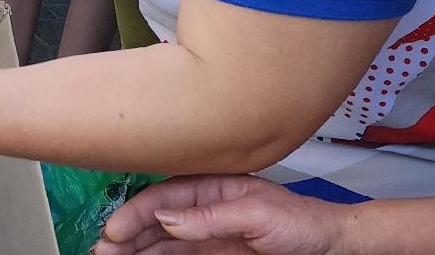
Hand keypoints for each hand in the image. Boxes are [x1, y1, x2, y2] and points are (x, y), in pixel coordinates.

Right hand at [95, 176, 348, 254]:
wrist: (331, 245)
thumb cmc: (302, 222)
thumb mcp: (256, 214)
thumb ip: (210, 215)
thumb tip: (166, 218)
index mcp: (211, 186)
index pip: (163, 197)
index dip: (135, 213)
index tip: (115, 231)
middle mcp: (203, 208)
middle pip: (154, 219)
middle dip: (125, 233)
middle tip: (102, 250)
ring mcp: (207, 233)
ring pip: (159, 240)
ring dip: (134, 249)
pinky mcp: (213, 253)